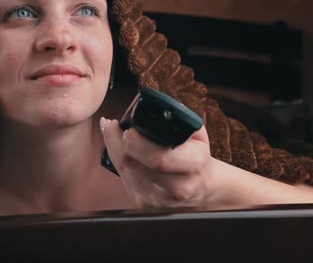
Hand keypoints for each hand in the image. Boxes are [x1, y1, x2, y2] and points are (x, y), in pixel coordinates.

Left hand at [100, 117, 214, 207]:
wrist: (203, 187)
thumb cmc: (197, 155)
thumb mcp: (198, 135)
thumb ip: (180, 121)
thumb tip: (156, 107)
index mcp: (193, 165)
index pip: (159, 158)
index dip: (138, 143)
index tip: (127, 128)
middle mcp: (177, 187)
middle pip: (135, 165)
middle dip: (117, 142)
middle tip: (111, 125)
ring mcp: (160, 199)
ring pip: (125, 172)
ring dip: (113, 148)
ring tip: (109, 130)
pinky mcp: (145, 205)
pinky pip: (124, 179)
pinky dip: (115, 160)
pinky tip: (114, 146)